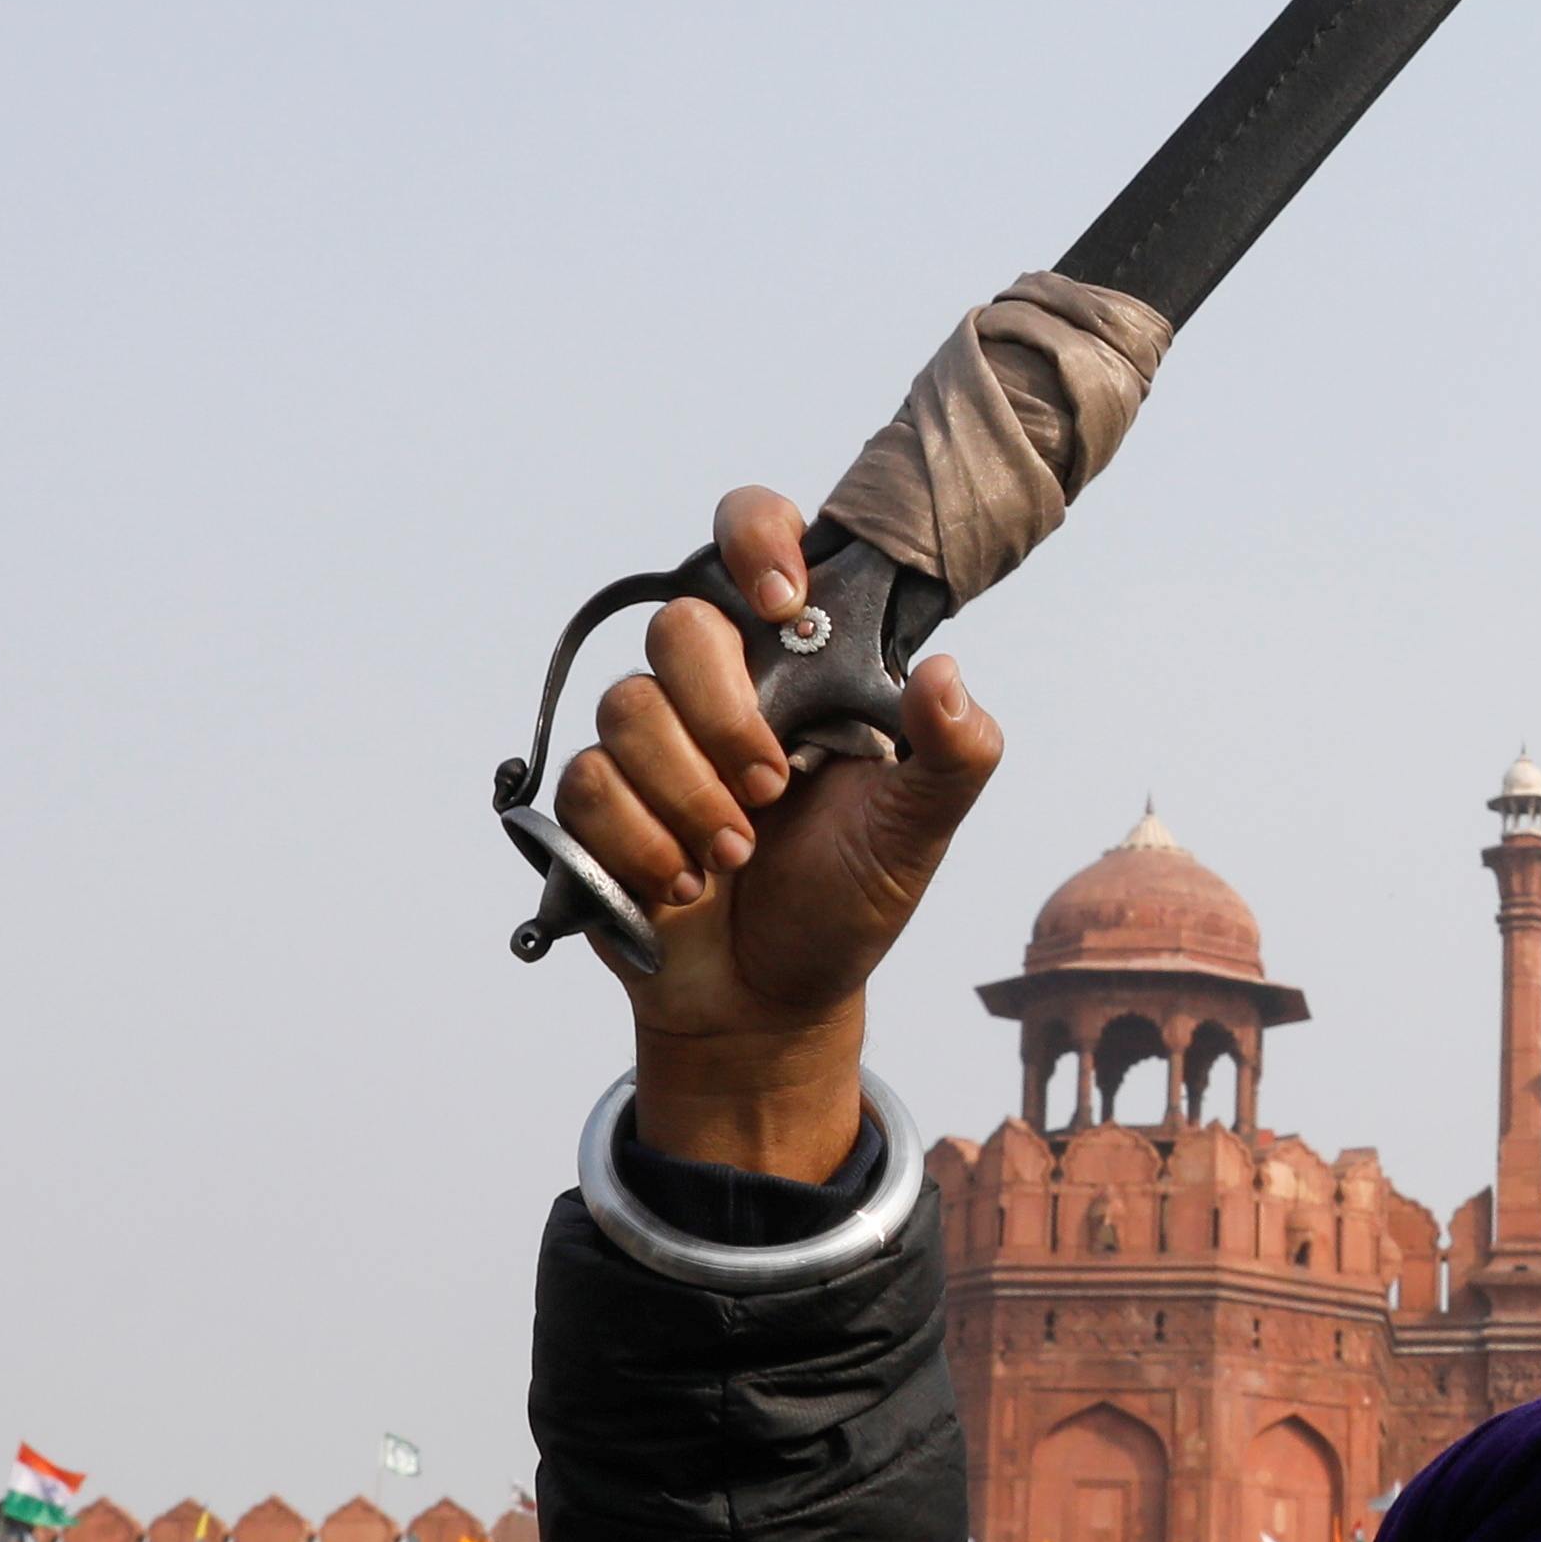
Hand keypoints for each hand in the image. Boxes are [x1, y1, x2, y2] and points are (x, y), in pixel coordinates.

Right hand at [545, 485, 1010, 1178]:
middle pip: (677, 626)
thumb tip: (946, 673)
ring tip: (735, 858)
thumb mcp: (920, 831)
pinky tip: (682, 885)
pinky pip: (586, 783)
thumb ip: (954, 753)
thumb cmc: (850, 899)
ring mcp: (649, 745)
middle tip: (773, 788)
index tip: (783, 599)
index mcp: (795, 667)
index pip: (755, 539)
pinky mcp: (595, 804)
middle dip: (724, 715)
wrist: (772, 1004)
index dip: (756, 537)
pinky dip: (640, 841)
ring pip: (626, 709)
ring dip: (687, 795)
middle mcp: (715, 689)